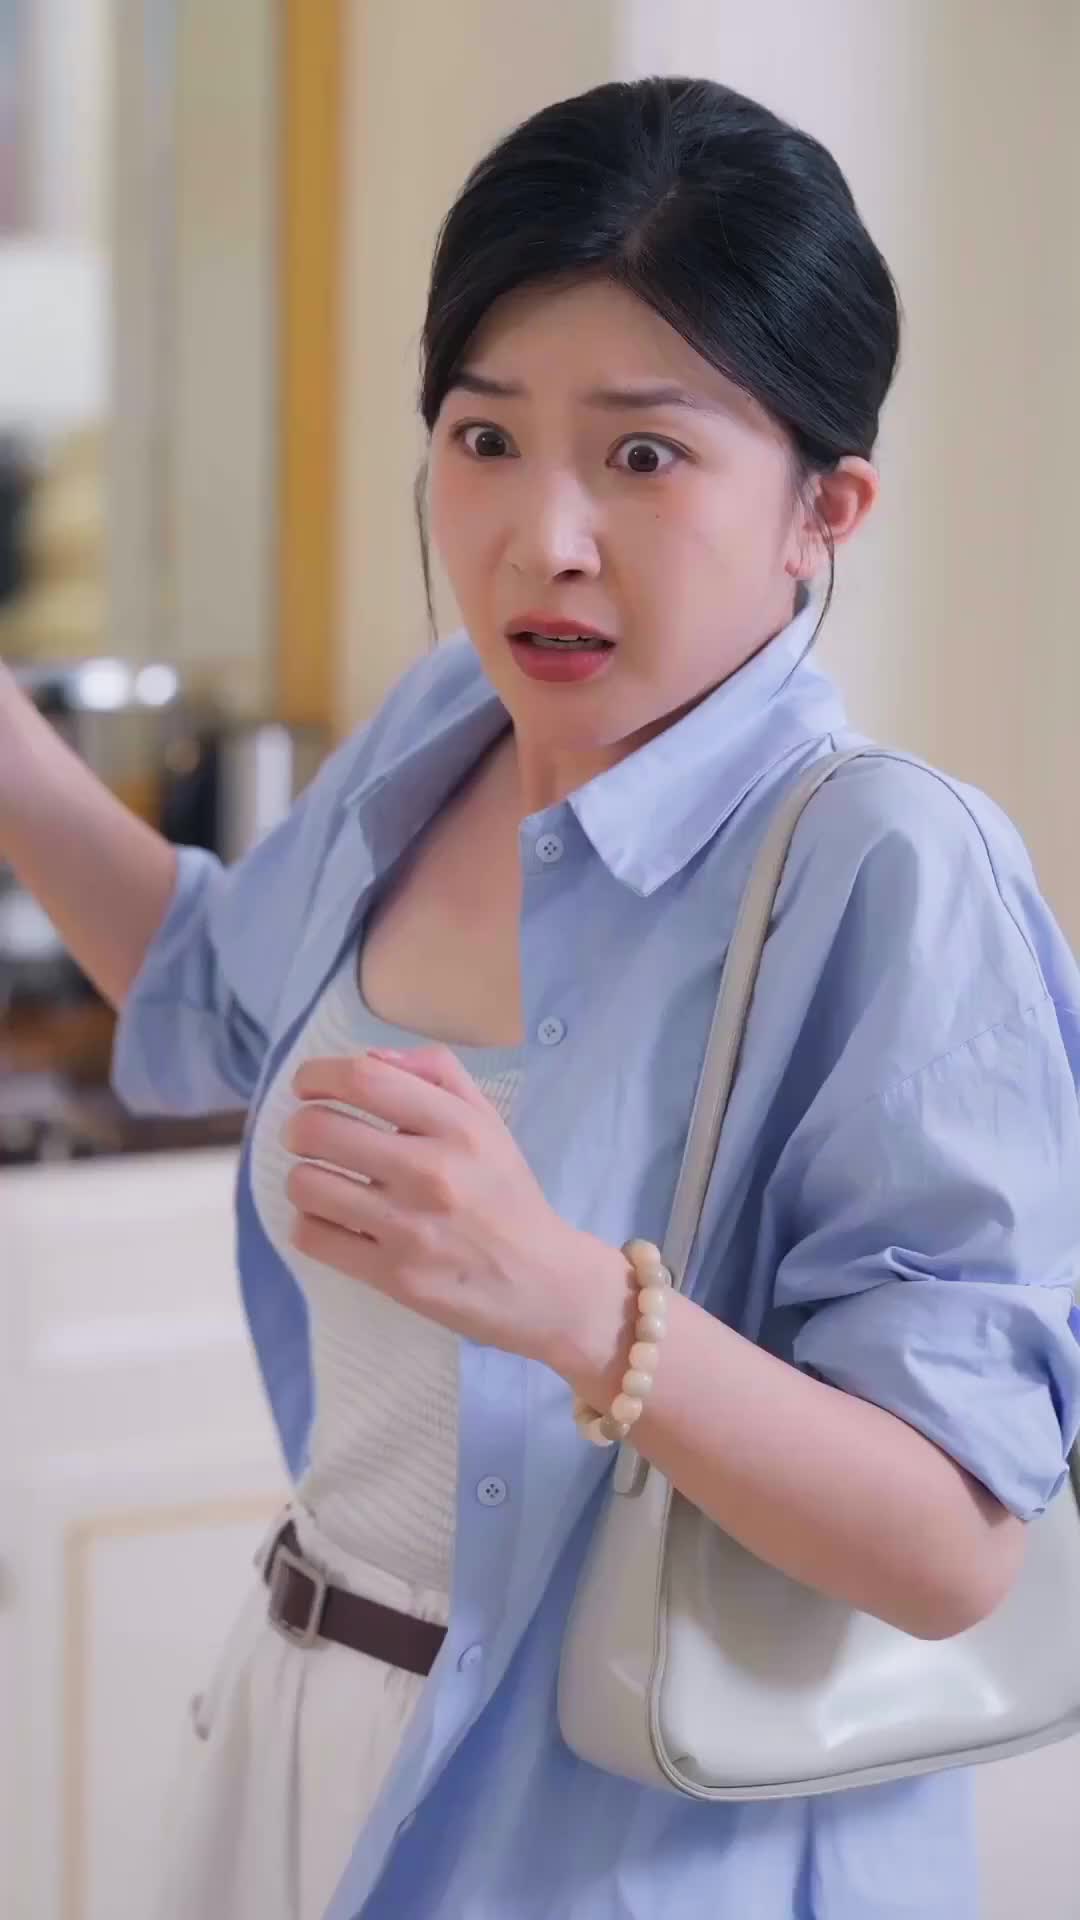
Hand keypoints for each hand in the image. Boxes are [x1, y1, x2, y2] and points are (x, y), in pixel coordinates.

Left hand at [284, 1045, 632, 1378]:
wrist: (543, 1283)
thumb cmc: (506, 1196)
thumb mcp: (489, 1122)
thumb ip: (437, 1075)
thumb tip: (371, 1057)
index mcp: (459, 1128)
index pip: (365, 1080)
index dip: (318, 1075)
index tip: (308, 1085)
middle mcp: (432, 1173)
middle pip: (320, 1129)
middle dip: (299, 1127)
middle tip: (308, 1136)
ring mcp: (410, 1228)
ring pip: (307, 1184)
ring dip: (303, 1177)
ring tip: (323, 1181)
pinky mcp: (393, 1276)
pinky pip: (312, 1237)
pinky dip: (310, 1224)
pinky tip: (332, 1221)